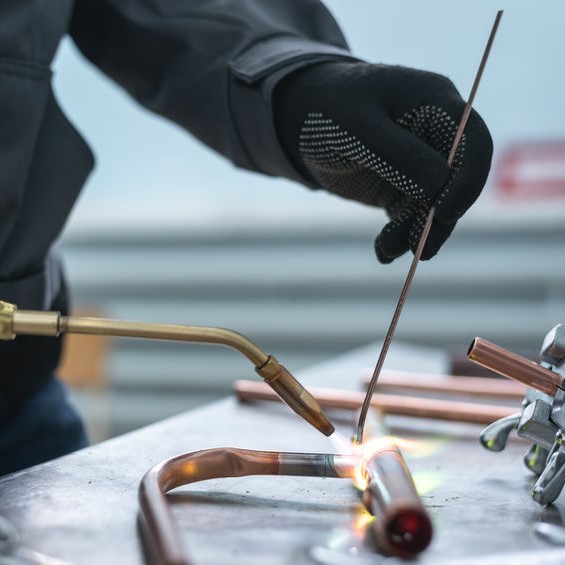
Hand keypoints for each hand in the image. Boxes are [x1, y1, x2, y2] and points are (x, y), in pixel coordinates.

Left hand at [274, 62, 492, 262]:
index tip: (447, 213)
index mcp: (436, 105)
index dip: (468, 179)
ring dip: (415, 232)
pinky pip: (408, 217)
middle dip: (438, 218)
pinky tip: (383, 252)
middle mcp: (435, 137)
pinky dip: (398, 236)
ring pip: (432, 207)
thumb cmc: (329, 108)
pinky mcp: (400, 188)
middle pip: (454, 183)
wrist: (300, 118)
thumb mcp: (358, 127)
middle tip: (420, 249)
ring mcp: (418, 165)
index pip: (472, 143)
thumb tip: (440, 187)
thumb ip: (398, 154)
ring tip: (388, 249)